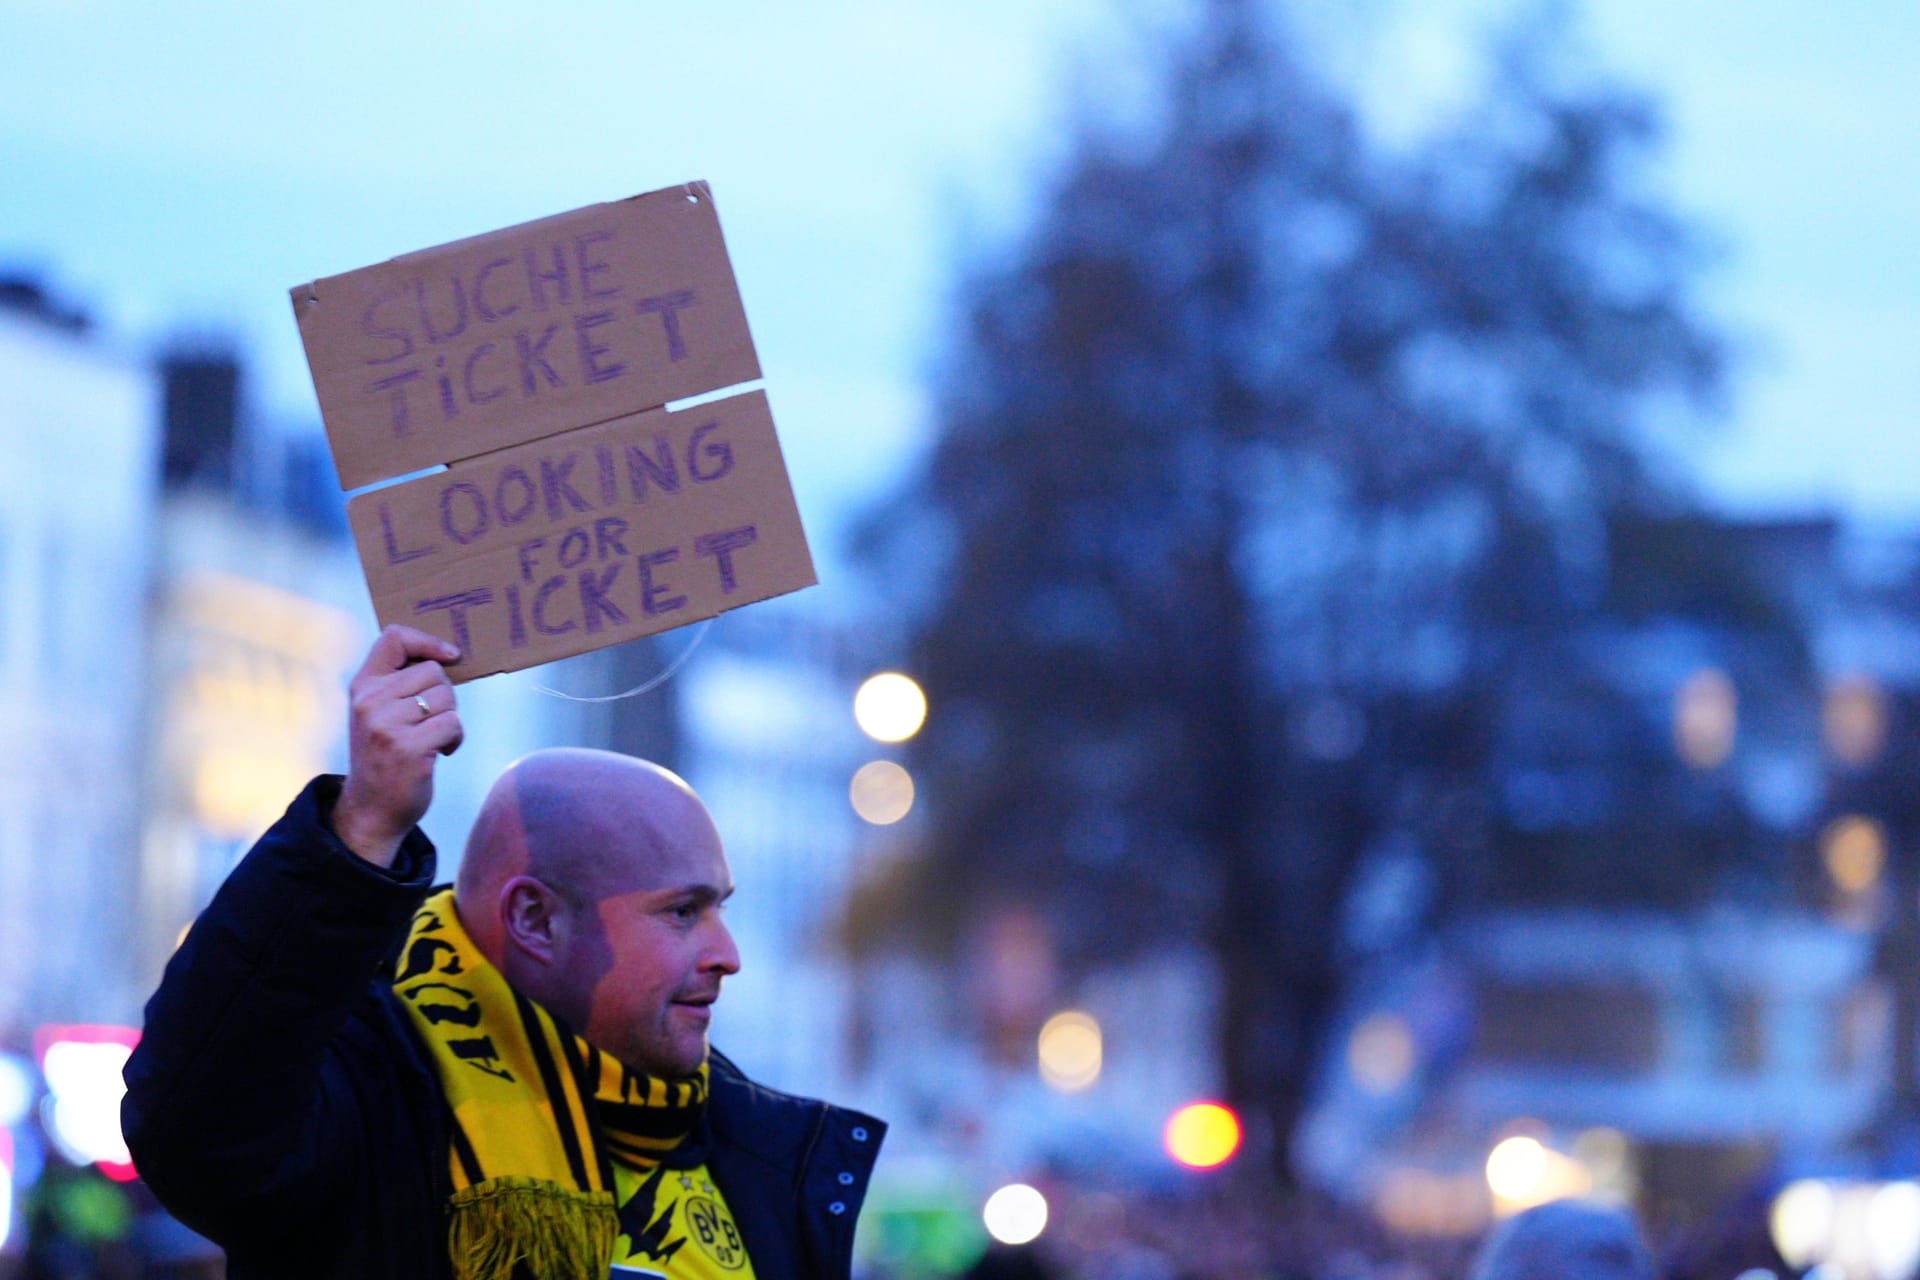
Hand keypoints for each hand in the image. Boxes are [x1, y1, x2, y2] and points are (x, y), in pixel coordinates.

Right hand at [332, 625, 463, 866]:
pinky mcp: (408, 747)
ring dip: (450, 719)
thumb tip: (446, 655)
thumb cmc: (385, 756)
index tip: (450, 655)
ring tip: (432, 739)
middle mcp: (370, 701)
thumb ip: (398, 684)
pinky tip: (440, 753)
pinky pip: (453, 723)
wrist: (371, 810)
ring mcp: (386, 725)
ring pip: (446, 697)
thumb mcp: (378, 713)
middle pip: (434, 672)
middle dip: (444, 696)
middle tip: (430, 722)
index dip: (427, 640)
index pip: (393, 638)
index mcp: (362, 686)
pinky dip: (455, 738)